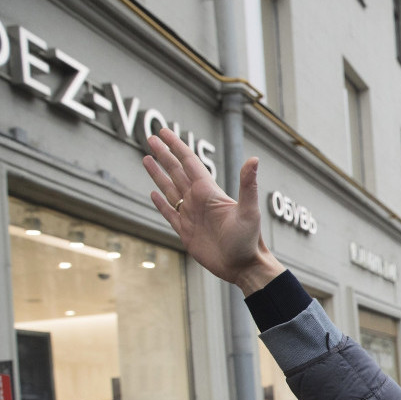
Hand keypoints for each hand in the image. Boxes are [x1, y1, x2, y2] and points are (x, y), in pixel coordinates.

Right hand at [142, 128, 282, 294]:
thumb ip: (248, 185)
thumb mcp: (249, 211)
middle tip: (151, 138)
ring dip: (159, 174)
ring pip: (170, 189)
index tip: (163, 132)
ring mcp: (192, 216)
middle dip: (164, 155)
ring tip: (146, 158)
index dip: (176, 146)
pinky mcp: (186, 232)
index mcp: (210, 192)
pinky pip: (170, 213)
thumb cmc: (249, 240)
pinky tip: (153, 193)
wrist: (244, 267)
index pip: (190, 162)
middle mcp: (199, 201)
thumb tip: (254, 159)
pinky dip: (161, 203)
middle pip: (177, 172)